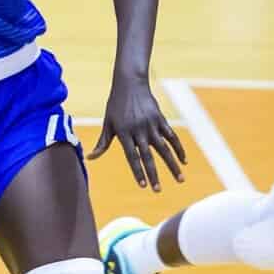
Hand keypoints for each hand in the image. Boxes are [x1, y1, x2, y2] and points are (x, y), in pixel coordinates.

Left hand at [87, 74, 186, 192]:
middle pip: (148, 156)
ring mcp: (151, 125)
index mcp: (124, 133)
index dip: (138, 172)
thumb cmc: (115, 105)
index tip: (143, 185)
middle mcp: (138, 130)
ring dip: (172, 165)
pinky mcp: (160, 119)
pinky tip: (183, 161)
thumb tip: (90, 158)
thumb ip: (102, 143)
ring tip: (180, 179)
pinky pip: (171, 136)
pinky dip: (178, 149)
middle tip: (158, 190)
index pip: (132, 156)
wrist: (130, 83)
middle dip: (154, 174)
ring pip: (164, 149)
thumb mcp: (107, 123)